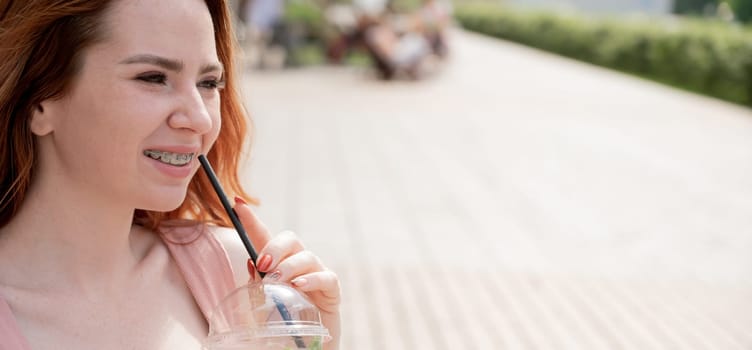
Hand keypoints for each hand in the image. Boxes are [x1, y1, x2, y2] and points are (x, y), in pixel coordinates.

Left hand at [233, 197, 340, 349]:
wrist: (305, 346)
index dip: (252, 220)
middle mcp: (299, 264)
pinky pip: (325, 277)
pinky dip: (311, 279)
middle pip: (290, 239)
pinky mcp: (332, 290)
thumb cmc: (282, 323)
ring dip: (288, 267)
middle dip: (274, 247)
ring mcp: (317, 274)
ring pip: (306, 256)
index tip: (237, 205)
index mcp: (278, 265)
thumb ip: (255, 285)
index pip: (264, 236)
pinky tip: (299, 286)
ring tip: (276, 282)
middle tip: (262, 265)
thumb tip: (251, 263)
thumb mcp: (261, 306)